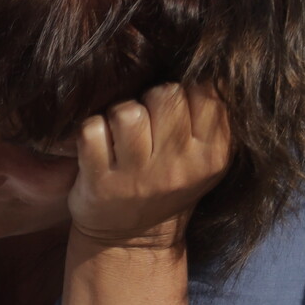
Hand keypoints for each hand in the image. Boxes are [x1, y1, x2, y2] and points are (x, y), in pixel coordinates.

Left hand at [69, 82, 230, 251]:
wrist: (130, 240)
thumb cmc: (168, 185)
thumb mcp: (205, 158)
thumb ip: (213, 116)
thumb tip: (208, 63)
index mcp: (212, 155)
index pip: (206, 91)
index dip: (186, 91)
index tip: (176, 112)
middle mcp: (178, 167)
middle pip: (166, 94)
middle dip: (151, 99)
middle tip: (146, 123)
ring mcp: (137, 177)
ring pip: (127, 111)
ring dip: (119, 114)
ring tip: (121, 134)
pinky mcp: (100, 183)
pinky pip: (91, 130)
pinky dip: (90, 132)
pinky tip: (98, 147)